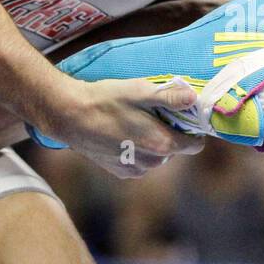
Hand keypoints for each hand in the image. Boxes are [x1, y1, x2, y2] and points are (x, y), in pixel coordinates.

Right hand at [42, 77, 205, 178]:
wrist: (68, 115)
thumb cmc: (105, 100)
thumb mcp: (139, 91)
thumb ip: (169, 97)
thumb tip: (194, 99)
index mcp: (161, 144)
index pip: (195, 144)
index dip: (193, 129)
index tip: (183, 116)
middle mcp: (152, 162)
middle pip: (176, 149)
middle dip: (171, 133)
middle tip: (154, 114)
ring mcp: (135, 169)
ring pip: (158, 157)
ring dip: (153, 142)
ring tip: (134, 122)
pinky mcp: (121, 172)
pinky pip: (140, 162)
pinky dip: (138, 150)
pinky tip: (123, 135)